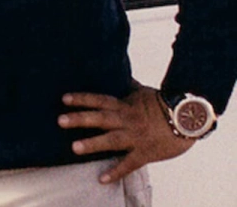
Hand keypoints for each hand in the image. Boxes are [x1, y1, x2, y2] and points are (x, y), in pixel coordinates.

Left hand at [59, 83, 192, 182]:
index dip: (82, 99)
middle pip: (101, 118)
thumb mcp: (143, 92)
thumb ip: (128, 86)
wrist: (189, 119)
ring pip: (112, 140)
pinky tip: (102, 179)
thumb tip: (119, 71)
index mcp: (125, 105)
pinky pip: (129, 164)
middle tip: (60, 121)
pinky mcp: (146, 152)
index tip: (64, 99)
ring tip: (75, 148)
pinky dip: (116, 172)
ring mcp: (136, 137)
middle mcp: (127, 120)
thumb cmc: (165, 104)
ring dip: (93, 144)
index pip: (99, 100)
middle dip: (80, 119)